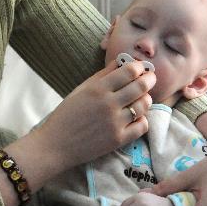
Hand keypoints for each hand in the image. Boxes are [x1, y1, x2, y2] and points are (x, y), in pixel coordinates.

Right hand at [35, 59, 154, 171]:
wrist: (56, 144)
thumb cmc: (67, 113)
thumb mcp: (81, 89)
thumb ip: (102, 75)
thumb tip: (121, 61)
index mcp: (98, 88)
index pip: (129, 71)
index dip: (139, 67)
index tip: (140, 67)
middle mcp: (109, 104)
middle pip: (140, 86)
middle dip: (149, 79)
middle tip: (149, 78)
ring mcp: (115, 123)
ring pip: (144, 105)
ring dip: (146, 99)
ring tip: (142, 97)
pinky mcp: (118, 140)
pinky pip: (142, 126)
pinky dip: (142, 119)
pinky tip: (136, 116)